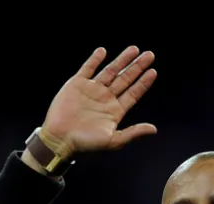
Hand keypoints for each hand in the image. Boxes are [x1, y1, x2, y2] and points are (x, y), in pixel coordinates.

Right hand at [41, 46, 157, 155]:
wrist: (59, 139)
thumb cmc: (86, 144)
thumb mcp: (113, 140)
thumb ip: (133, 132)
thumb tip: (153, 129)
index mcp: (115, 110)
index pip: (134, 93)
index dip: (143, 82)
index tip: (153, 71)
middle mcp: (106, 98)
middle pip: (125, 79)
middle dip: (137, 67)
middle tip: (150, 55)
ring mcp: (92, 90)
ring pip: (110, 71)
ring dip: (122, 60)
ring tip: (134, 49)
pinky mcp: (77, 85)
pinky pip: (88, 69)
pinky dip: (95, 59)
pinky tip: (103, 51)